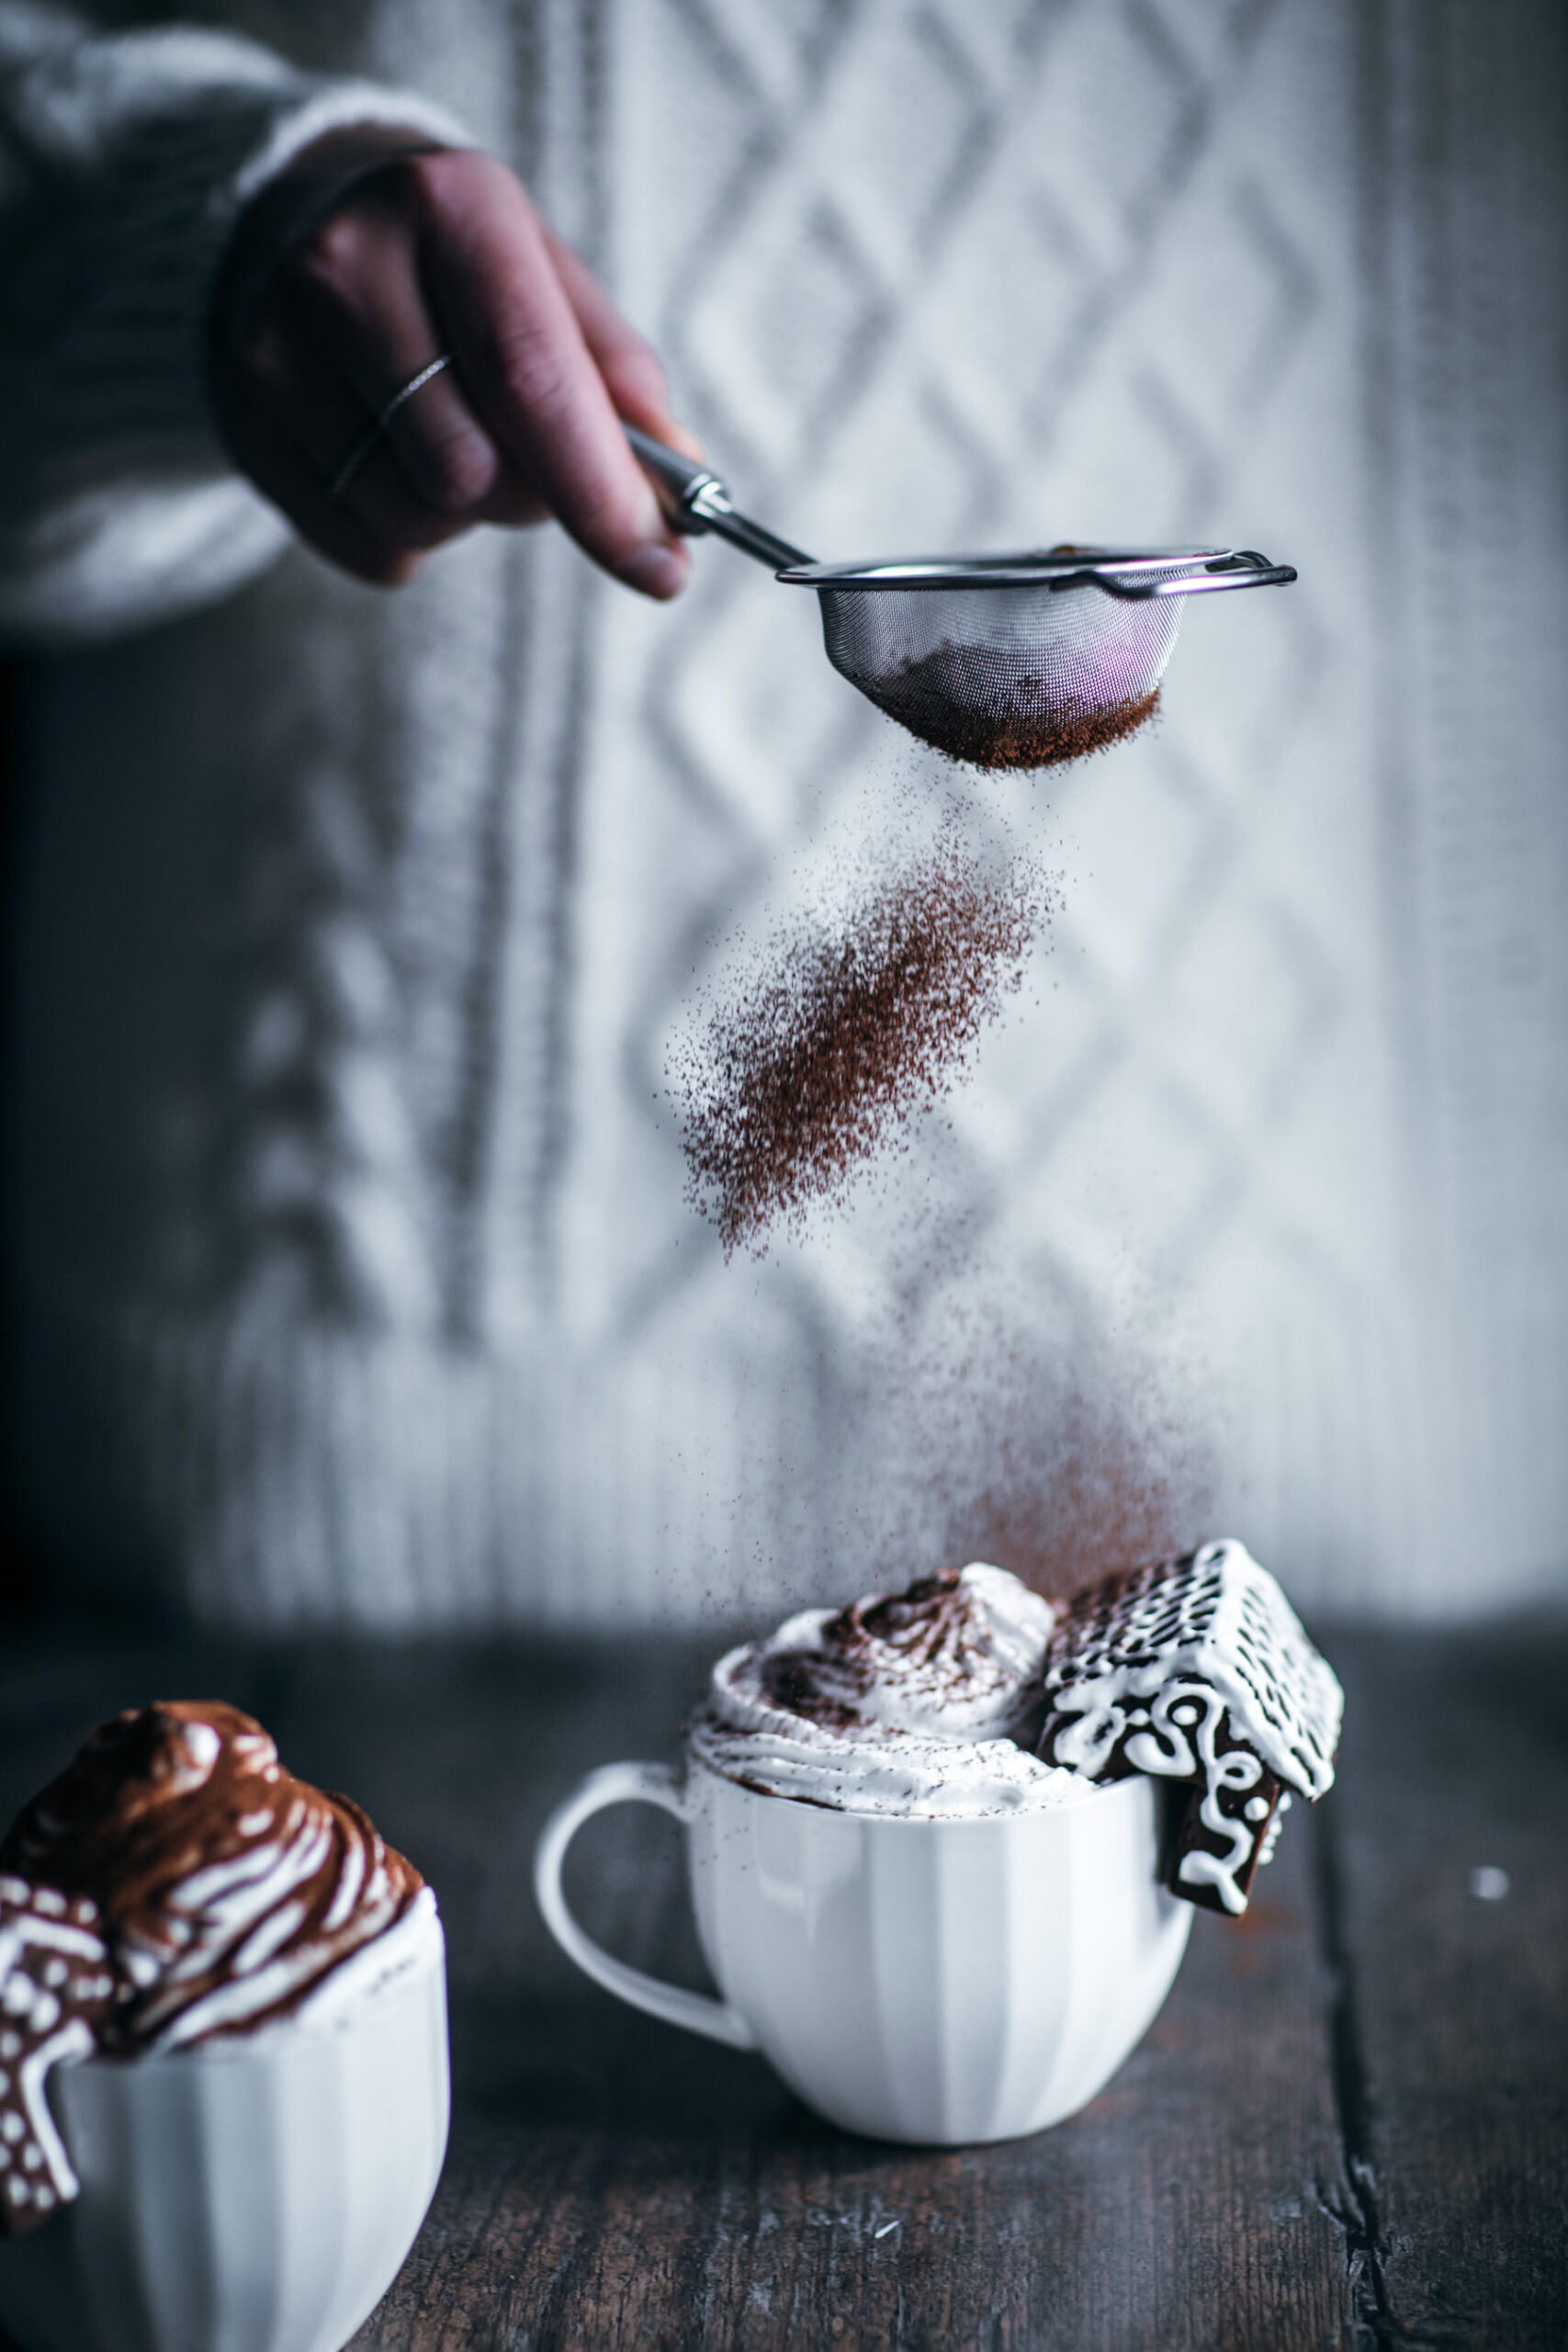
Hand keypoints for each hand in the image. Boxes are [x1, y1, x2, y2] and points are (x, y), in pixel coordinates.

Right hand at [209, 135, 695, 595]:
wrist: (295, 220)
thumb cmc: (455, 266)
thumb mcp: (548, 282)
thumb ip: (621, 382)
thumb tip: (681, 496)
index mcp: (450, 208)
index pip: (531, 380)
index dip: (602, 493)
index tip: (661, 565)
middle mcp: (346, 265)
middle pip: (472, 474)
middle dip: (529, 497)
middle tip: (527, 453)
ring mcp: (273, 346)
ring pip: (416, 523)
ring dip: (464, 519)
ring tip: (450, 445)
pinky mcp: (242, 422)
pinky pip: (366, 552)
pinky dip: (407, 541)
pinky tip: (395, 466)